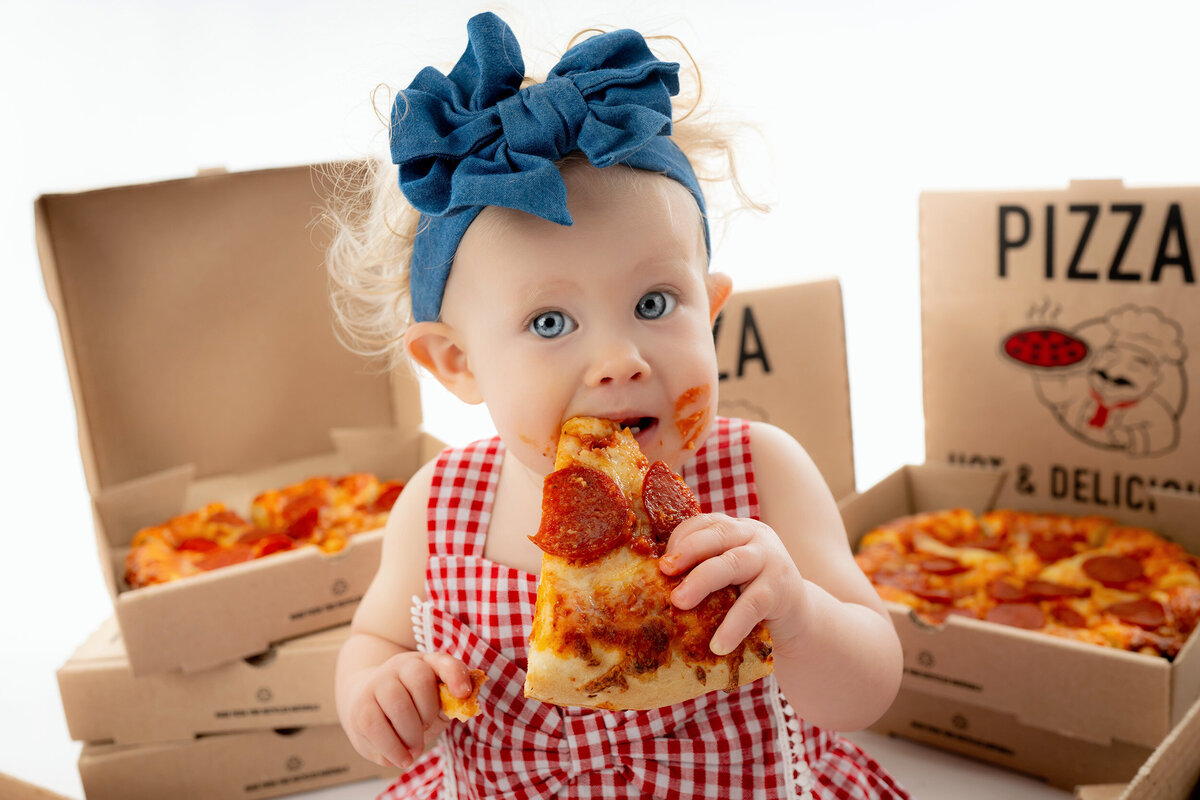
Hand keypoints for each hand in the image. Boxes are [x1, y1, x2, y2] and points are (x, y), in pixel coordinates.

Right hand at [342, 650, 472, 769]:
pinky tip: (402, 758)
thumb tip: (461, 705)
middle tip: (426, 730)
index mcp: (425, 663)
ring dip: (411, 733)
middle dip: (428, 713)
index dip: (455, 675)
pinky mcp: (360, 706)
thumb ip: (449, 702)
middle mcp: (400, 666)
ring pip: (398, 703)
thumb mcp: (435, 703)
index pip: (443, 662)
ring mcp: (378, 683)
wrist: (365, 705)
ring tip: (415, 749)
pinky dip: (393, 748)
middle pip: (419, 682)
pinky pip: (376, 726)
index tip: (463, 693)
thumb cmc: (410, 708)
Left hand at [660, 513, 803, 655]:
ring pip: (732, 564)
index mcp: (736, 528)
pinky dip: (733, 626)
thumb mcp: (727, 576)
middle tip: (664, 571)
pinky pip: (752, 605)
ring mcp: (770, 560)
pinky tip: (717, 645)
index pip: (704, 523)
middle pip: (717, 536)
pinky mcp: (781, 589)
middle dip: (687, 552)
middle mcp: (754, 536)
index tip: (660, 562)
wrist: (798, 618)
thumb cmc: (749, 594)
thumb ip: (702, 570)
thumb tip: (653, 585)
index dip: (680, 539)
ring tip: (679, 602)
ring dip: (702, 581)